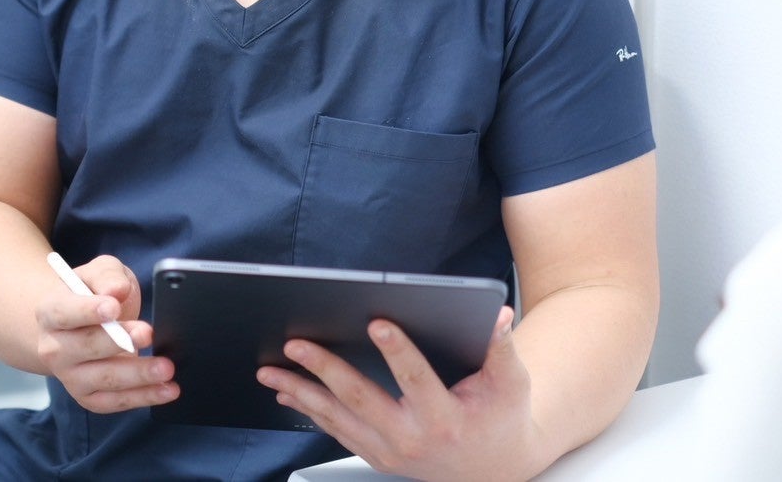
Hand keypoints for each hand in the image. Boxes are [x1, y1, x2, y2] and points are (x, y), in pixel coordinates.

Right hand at [34, 254, 176, 412]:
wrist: (82, 324)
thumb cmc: (95, 293)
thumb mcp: (102, 272)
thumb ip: (108, 276)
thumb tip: (116, 289)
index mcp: (51, 311)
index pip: (65, 312)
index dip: (88, 310)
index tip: (114, 308)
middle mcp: (54, 347)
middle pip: (85, 347)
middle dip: (119, 341)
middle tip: (148, 333)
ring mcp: (69, 376)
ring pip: (102, 379)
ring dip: (137, 375)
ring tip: (166, 368)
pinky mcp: (88, 396)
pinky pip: (113, 401)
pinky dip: (142, 397)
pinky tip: (167, 390)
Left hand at [255, 306, 543, 480]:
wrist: (493, 468)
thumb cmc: (501, 419)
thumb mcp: (510, 384)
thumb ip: (501, 350)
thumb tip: (498, 315)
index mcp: (444, 418)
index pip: (417, 379)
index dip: (397, 350)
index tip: (377, 321)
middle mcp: (411, 439)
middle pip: (361, 399)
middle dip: (325, 369)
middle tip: (296, 344)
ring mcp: (388, 452)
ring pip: (338, 419)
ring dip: (302, 392)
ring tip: (271, 370)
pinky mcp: (376, 455)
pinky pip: (336, 431)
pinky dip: (309, 410)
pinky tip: (289, 390)